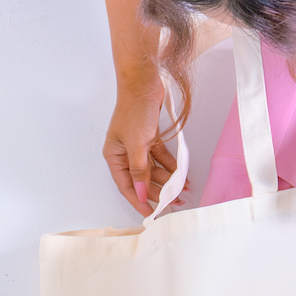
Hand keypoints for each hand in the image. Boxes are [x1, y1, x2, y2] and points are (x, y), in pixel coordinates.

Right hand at [105, 78, 178, 214]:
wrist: (143, 83)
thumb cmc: (133, 111)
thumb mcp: (136, 145)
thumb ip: (140, 170)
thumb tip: (141, 192)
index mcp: (114, 156)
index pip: (126, 185)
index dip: (139, 200)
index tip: (151, 213)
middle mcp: (125, 153)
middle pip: (141, 179)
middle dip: (157, 191)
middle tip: (173, 202)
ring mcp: (138, 146)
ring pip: (153, 170)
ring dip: (167, 179)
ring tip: (182, 190)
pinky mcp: (150, 138)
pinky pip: (161, 158)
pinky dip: (170, 166)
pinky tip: (181, 174)